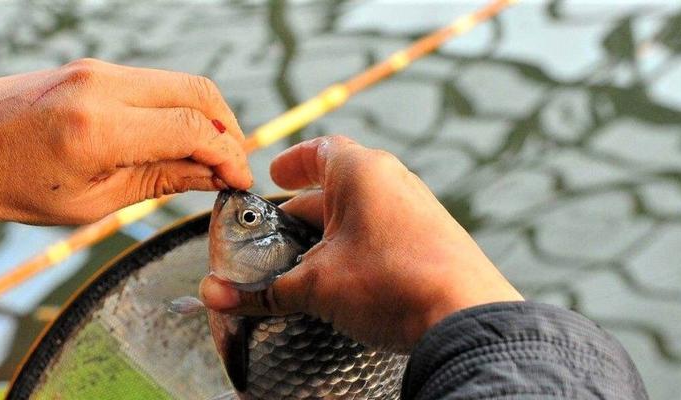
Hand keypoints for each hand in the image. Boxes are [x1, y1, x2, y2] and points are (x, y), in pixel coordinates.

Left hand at [0, 58, 252, 223]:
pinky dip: (177, 107)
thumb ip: (160, 181)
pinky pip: (154, 82)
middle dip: (229, 128)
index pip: (193, 129)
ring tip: (208, 155)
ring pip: (180, 82)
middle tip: (232, 165)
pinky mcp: (93, 68)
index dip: (229, 155)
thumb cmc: (13, 187)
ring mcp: (96, 70)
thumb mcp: (92, 202)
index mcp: (98, 129)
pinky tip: (176, 138)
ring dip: (206, 116)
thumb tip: (212, 175)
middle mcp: (102, 87)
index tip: (239, 181)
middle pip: (199, 92)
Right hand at [200, 136, 521, 351]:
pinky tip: (344, 277)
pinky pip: (384, 231)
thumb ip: (263, 290)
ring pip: (360, 212)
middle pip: (336, 186)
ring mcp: (417, 208)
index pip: (319, 151)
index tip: (274, 174)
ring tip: (305, 262)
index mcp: (361, 172)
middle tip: (278, 234)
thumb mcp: (316, 286)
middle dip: (303, 211)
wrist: (465, 317)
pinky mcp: (432, 237)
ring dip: (330, 233)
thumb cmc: (391, 282)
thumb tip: (215, 298)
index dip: (292, 163)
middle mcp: (392, 180)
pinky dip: (357, 247)